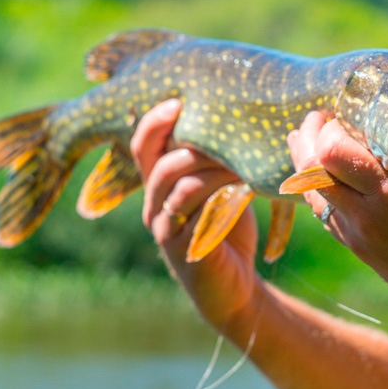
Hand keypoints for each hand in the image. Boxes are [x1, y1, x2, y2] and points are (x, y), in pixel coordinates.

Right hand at [131, 99, 263, 328]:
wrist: (234, 287)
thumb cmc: (229, 231)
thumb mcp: (221, 188)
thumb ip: (215, 160)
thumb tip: (237, 115)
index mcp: (158, 186)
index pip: (143, 146)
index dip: (154, 122)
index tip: (178, 101)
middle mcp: (153, 206)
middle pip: (158, 163)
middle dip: (189, 141)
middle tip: (220, 129)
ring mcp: (166, 230)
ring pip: (176, 186)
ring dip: (210, 166)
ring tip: (240, 156)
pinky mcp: (183, 250)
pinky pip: (195, 214)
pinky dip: (219, 195)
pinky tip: (243, 186)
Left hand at [287, 111, 387, 304]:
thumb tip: (383, 120)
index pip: (332, 149)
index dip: (329, 128)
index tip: (339, 115)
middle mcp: (367, 212)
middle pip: (311, 169)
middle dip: (307, 139)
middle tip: (315, 120)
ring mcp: (357, 234)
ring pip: (313, 193)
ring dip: (305, 164)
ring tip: (302, 141)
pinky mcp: (357, 249)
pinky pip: (325, 214)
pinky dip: (320, 189)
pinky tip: (323, 176)